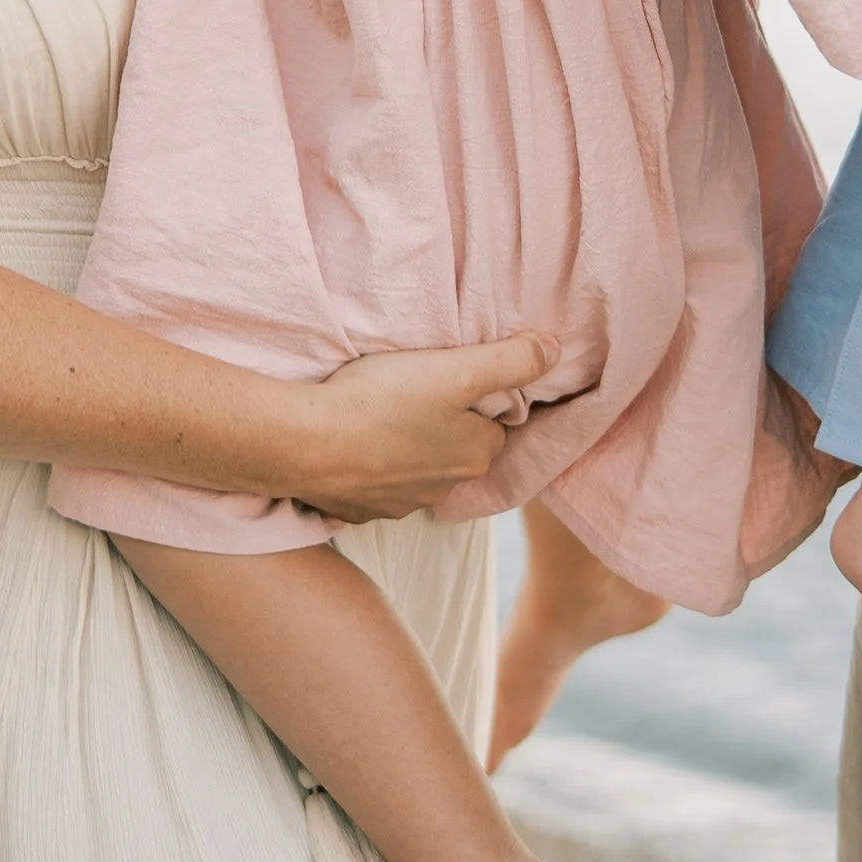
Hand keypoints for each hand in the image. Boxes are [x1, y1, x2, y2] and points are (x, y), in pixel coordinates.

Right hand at [286, 332, 556, 524]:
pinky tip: (353, 441)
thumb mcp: (456, 369)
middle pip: (457, 449)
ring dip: (407, 446)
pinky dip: (370, 466)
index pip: (492, 424)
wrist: (305, 444)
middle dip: (443, 425)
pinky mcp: (360, 511)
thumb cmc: (382, 400)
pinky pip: (377, 485)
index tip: (450, 378)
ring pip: (417, 469)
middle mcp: (444, 488)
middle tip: (414, 391)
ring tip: (380, 412)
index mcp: (474, 454)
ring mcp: (400, 505)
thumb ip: (511, 360)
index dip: (476, 398)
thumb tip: (555, 351)